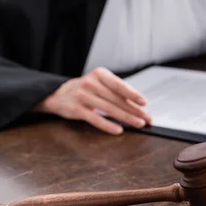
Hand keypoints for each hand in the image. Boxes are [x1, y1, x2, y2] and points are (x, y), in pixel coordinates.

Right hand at [34, 67, 151, 134]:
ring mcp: (82, 96)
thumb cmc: (87, 89)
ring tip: (138, 124)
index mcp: (100, 74)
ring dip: (126, 118)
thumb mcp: (101, 83)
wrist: (59, 94)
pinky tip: (119, 130)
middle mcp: (90, 83)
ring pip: (108, 109)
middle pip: (116, 99)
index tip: (144, 103)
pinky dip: (108, 125)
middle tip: (147, 118)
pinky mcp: (76, 109)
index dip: (133, 94)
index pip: (119, 85)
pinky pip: (95, 119)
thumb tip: (140, 105)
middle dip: (134, 110)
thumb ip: (117, 91)